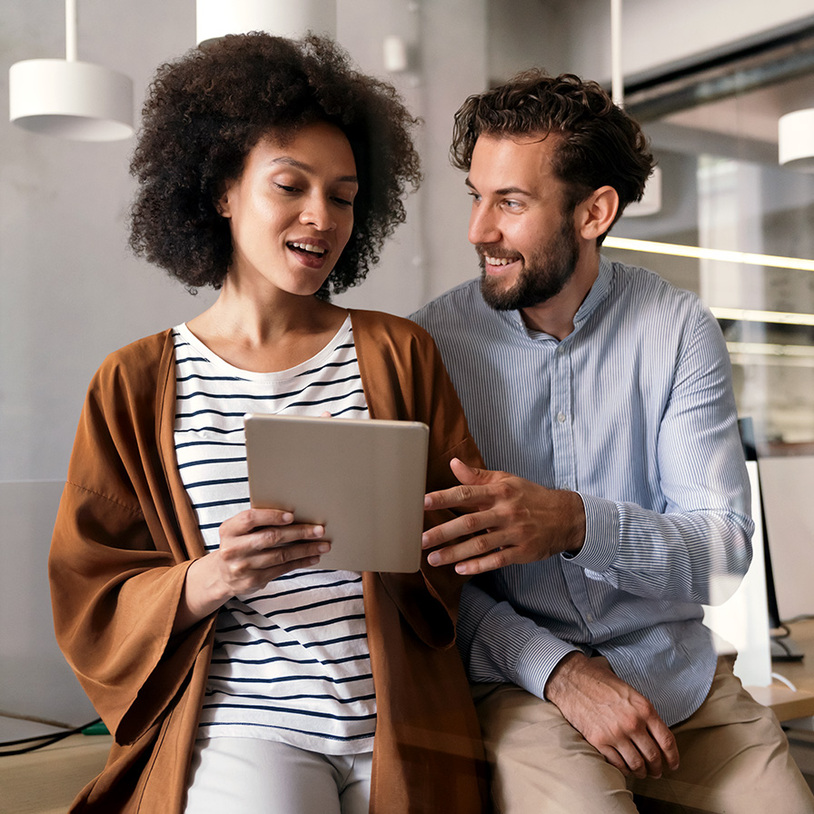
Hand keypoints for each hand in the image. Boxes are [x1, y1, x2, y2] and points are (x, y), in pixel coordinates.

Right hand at [175, 508, 328, 631]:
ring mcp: (243, 567)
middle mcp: (233, 549)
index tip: (292, 515)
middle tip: (319, 530)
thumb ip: (258, 522)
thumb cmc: (238, 544)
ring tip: (323, 545)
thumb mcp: (239, 530)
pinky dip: (300, 562)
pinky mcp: (253, 580)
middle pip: (270, 537)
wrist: (222, 574)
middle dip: (298, 532)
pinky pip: (282, 569)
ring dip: (305, 549)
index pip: (250, 519)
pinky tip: (313, 557)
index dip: (271, 516)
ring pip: (280, 556)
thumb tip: (295, 515)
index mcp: (229, 530)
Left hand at [421, 458, 585, 573]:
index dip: (444, 498)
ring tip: (434, 559)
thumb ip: (478, 476)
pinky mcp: (523, 551)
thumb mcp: (506, 480)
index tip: (423, 503)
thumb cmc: (530, 496)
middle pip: (470, 522)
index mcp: (500, 492)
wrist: (565, 516)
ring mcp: (515, 533)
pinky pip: (498, 561)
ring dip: (455, 553)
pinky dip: (479, 566)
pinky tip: (460, 569)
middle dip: (444, 532)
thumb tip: (453, 464)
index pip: (467, 494)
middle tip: (421, 540)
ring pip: (481, 545)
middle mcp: (506, 512)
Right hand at [545, 653, 679, 778]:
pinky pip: (617, 764)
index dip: (672, 756)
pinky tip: (625, 767)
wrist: (571, 679)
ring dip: (641, 772)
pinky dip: (624, 769)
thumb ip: (643, 712)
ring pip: (636, 764)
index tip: (672, 764)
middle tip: (656, 771)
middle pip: (653, 756)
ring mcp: (615, 734)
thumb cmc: (600, 681)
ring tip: (641, 772)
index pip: (666, 740)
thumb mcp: (629, 691)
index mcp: (644, 708)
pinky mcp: (598, 741)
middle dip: (657, 768)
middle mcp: (632, 723)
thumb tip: (655, 733)